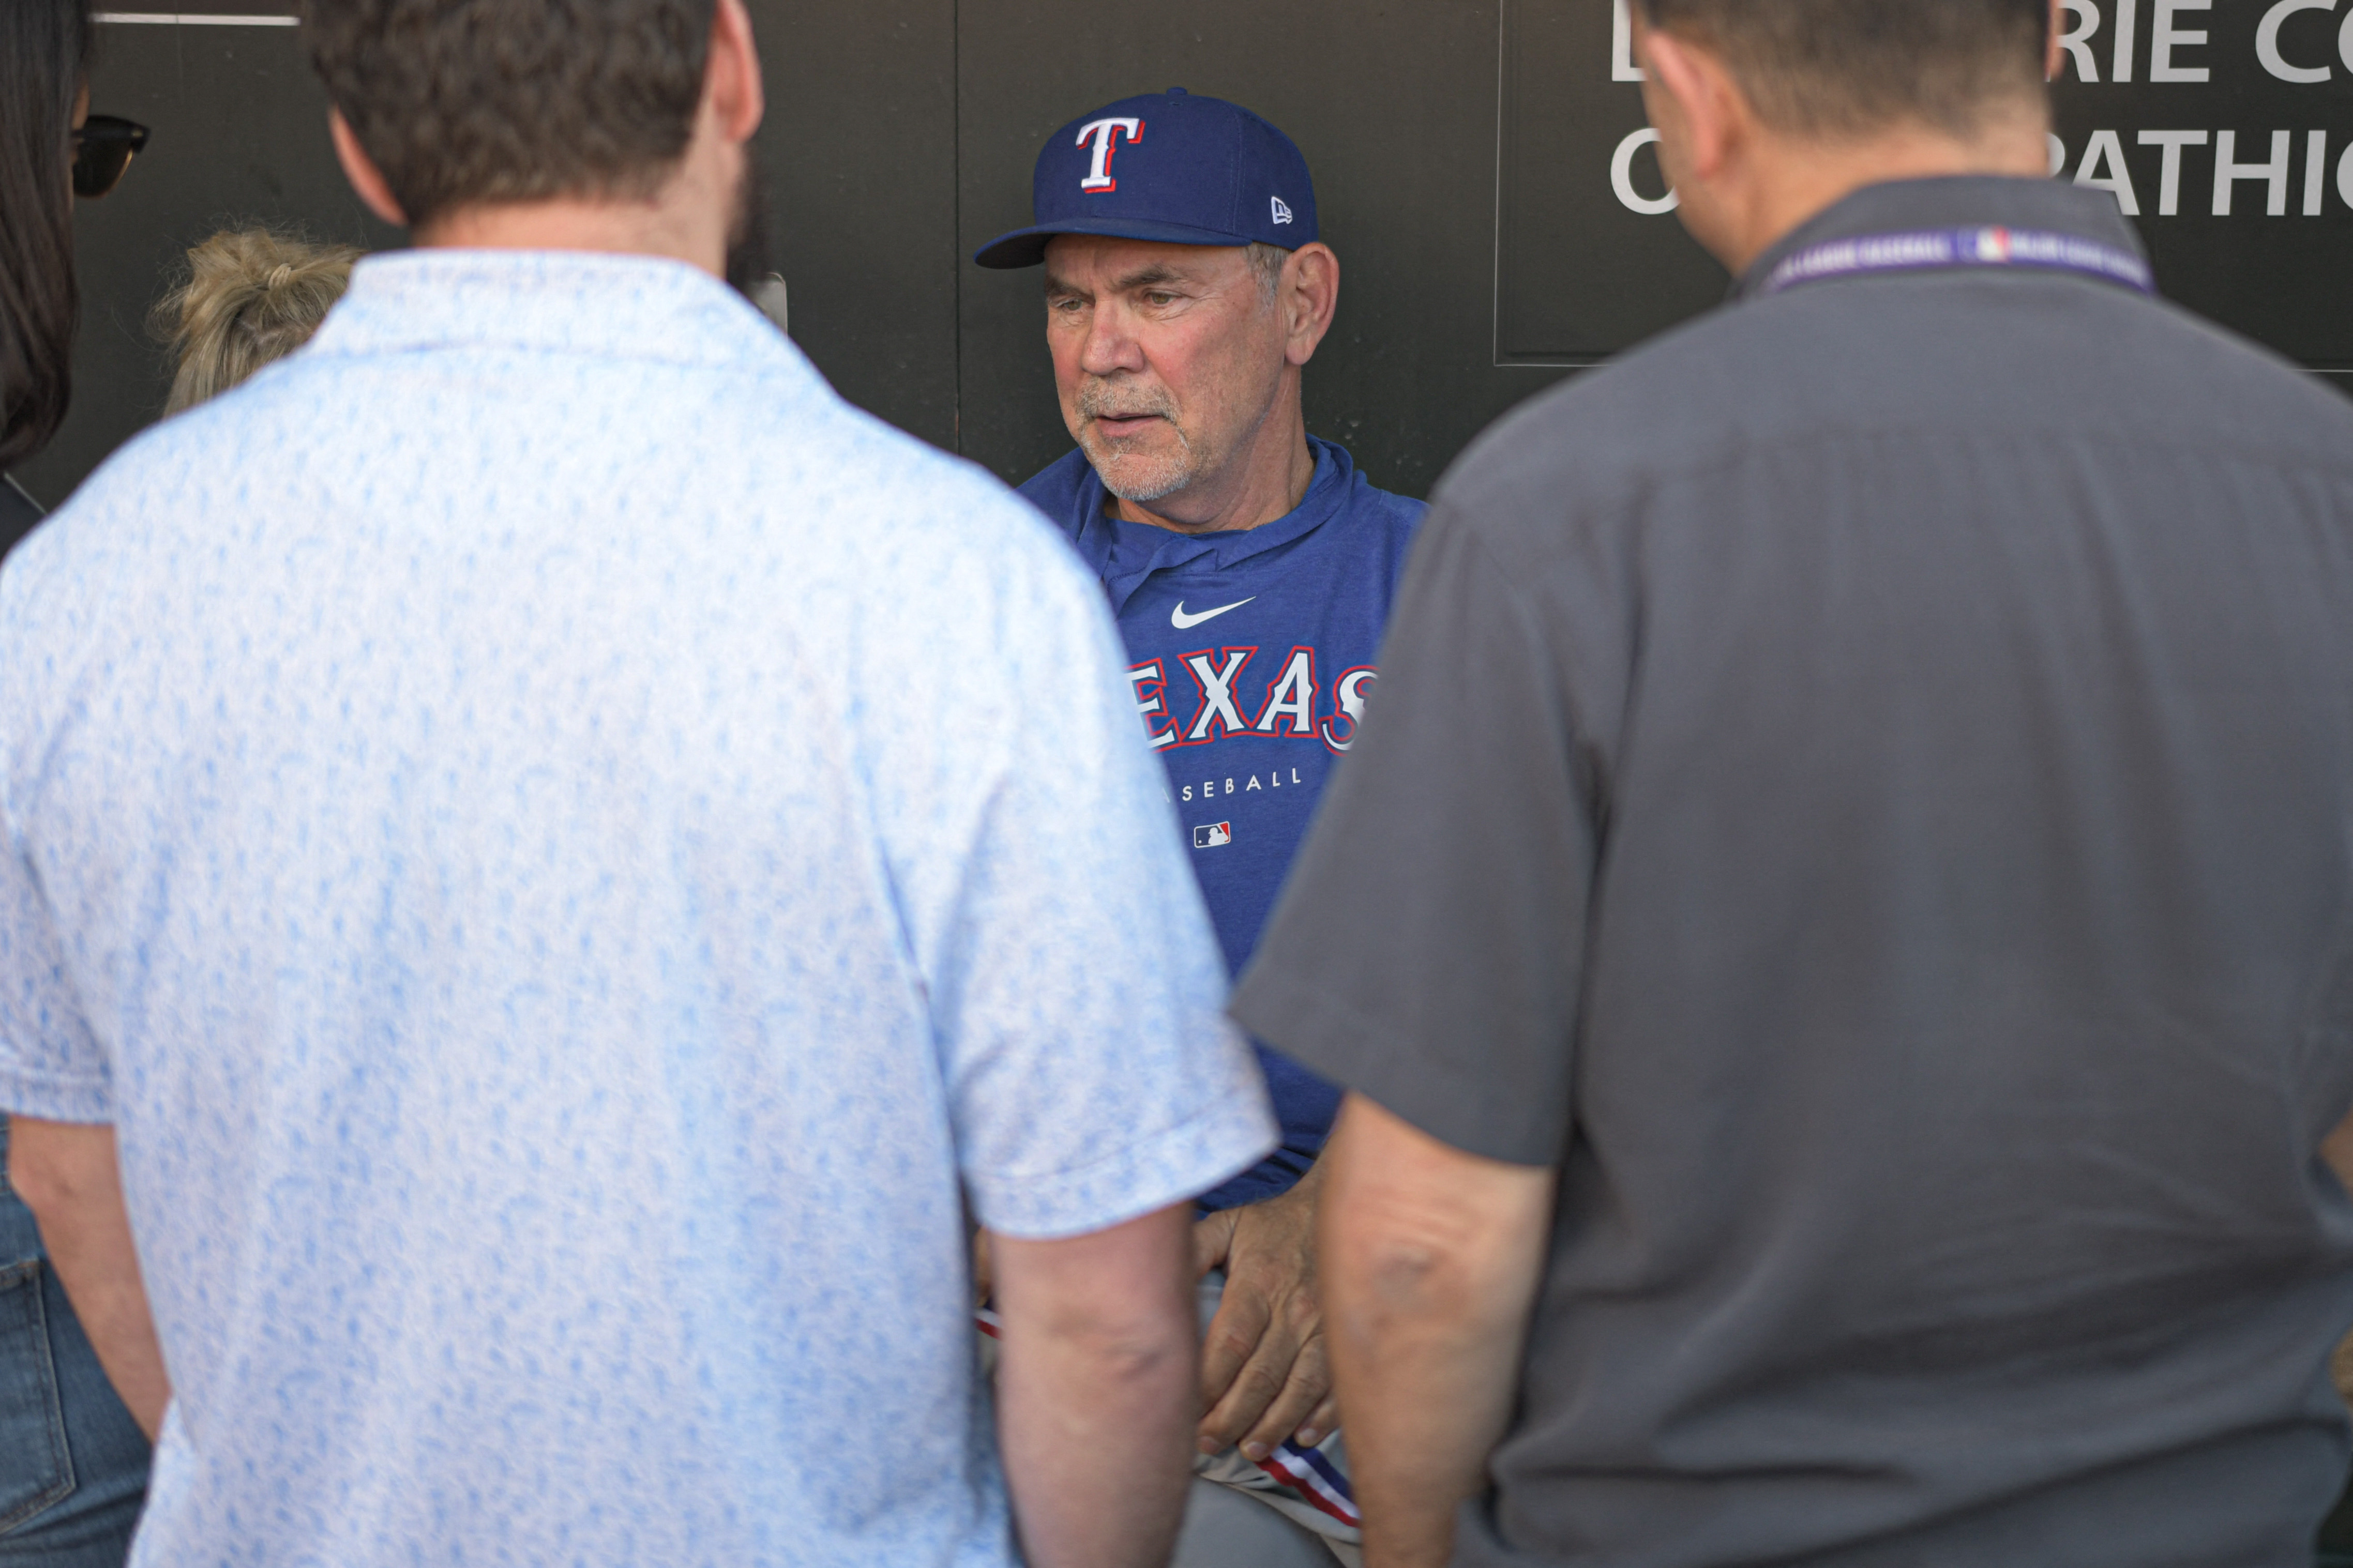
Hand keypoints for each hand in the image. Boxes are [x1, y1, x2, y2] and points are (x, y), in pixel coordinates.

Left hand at [1190, 1162, 1337, 1461]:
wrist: (1336, 1210)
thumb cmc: (1271, 1226)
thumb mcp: (1227, 1225)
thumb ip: (1191, 1252)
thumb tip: (1153, 1281)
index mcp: (1259, 1282)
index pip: (1232, 1342)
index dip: (1209, 1382)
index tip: (1185, 1412)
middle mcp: (1294, 1308)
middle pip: (1262, 1374)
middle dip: (1233, 1415)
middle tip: (1206, 1443)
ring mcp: (1326, 1326)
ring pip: (1301, 1386)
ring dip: (1274, 1423)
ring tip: (1248, 1450)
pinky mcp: (1348, 1336)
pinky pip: (1338, 1382)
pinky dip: (1323, 1415)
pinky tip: (1302, 1437)